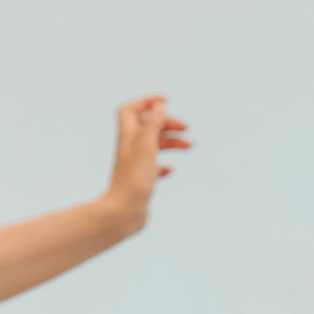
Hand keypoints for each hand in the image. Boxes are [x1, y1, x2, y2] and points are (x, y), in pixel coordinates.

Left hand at [101, 95, 191, 235]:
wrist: (124, 212)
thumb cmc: (134, 178)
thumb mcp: (146, 144)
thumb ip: (153, 122)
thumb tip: (159, 105)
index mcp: (128, 136)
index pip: (131, 110)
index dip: (146, 102)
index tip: (165, 102)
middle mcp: (130, 149)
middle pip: (148, 127)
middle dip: (167, 123)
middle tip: (185, 127)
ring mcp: (135, 166)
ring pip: (154, 147)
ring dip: (172, 142)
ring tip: (190, 145)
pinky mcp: (141, 182)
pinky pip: (153, 169)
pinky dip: (164, 165)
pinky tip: (170, 170)